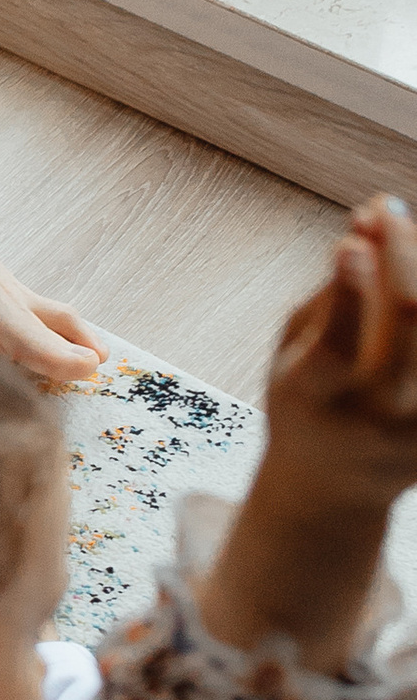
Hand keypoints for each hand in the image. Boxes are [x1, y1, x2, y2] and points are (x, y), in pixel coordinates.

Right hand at [261, 198, 416, 507]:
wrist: (335, 489)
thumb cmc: (306, 400)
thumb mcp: (294, 350)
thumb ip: (334, 292)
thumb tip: (369, 221)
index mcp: (313, 399)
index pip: (336, 347)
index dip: (348, 294)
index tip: (354, 242)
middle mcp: (374, 420)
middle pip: (409, 329)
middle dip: (404, 257)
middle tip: (390, 210)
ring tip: (410, 236)